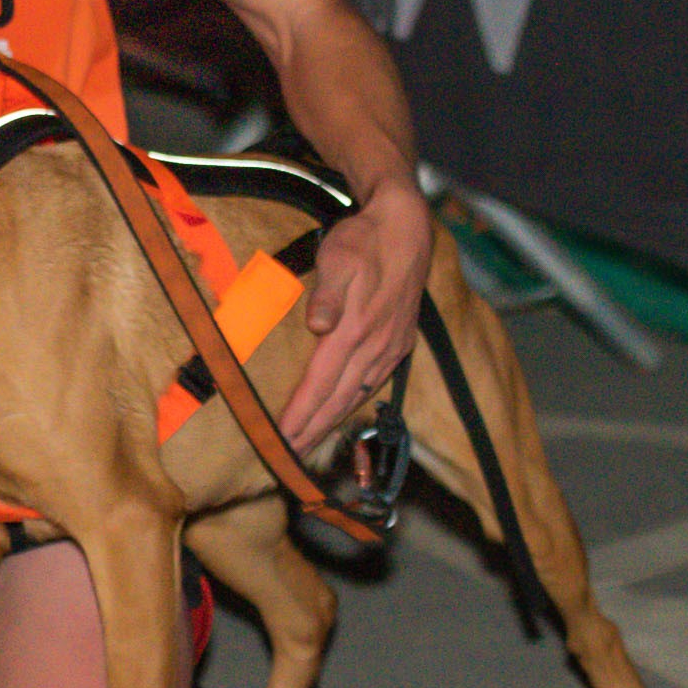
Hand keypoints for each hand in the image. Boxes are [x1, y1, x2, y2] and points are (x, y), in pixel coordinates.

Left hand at [280, 175, 433, 451]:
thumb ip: (328, 294)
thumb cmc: (364, 241)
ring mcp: (390, 347)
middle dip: (312, 431)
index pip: (320, 384)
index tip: (281, 439)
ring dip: (331, 423)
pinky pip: (373, 384)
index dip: (300, 415)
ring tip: (310, 443)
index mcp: (354, 331)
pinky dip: (354, 404)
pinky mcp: (399, 343)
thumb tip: (318, 324)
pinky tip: (342, 412)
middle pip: (337, 400)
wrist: (406, 229)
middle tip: (287, 457)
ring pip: (356, 396)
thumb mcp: (339, 257)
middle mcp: (374, 346)